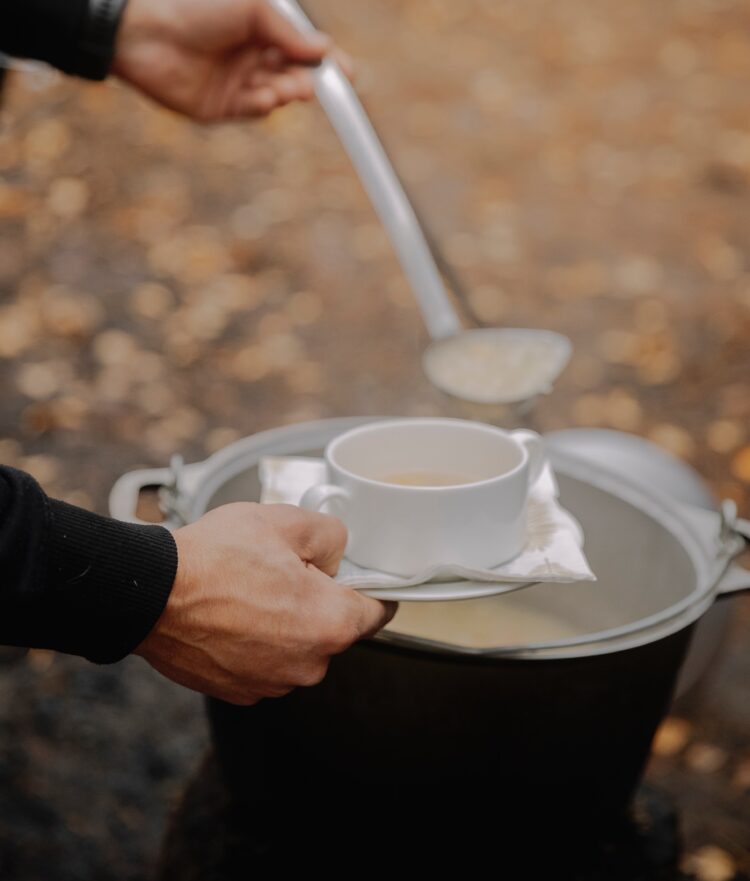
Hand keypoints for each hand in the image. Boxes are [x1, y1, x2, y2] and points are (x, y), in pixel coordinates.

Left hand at [112, 0, 350, 120]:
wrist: (147, 36)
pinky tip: (265, 97)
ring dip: (288, 92)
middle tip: (313, 86)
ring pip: (278, 93)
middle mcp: (252, 56)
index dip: (328, 62)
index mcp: (261, 29)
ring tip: (289, 89)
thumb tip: (323, 50)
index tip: (349, 75)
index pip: (304, 48)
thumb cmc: (196, 10)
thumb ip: (288, 33)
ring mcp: (238, 82)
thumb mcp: (252, 10)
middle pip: (296, 73)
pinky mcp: (223, 107)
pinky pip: (255, 110)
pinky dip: (265, 105)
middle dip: (309, 81)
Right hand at [134, 503, 396, 704]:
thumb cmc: (213, 559)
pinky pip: (266, 661)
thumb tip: (338, 553)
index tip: (361, 579)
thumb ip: (331, 534)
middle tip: (282, 570)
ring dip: (284, 622)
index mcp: (330, 624)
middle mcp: (308, 664)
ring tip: (249, 591)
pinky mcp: (241, 691)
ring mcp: (273, 683)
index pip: (377, 611)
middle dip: (317, 600)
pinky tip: (232, 615)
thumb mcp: (285, 521)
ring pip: (297, 645)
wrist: (150, 594)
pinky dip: (257, 642)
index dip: (370, 587)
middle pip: (332, 628)